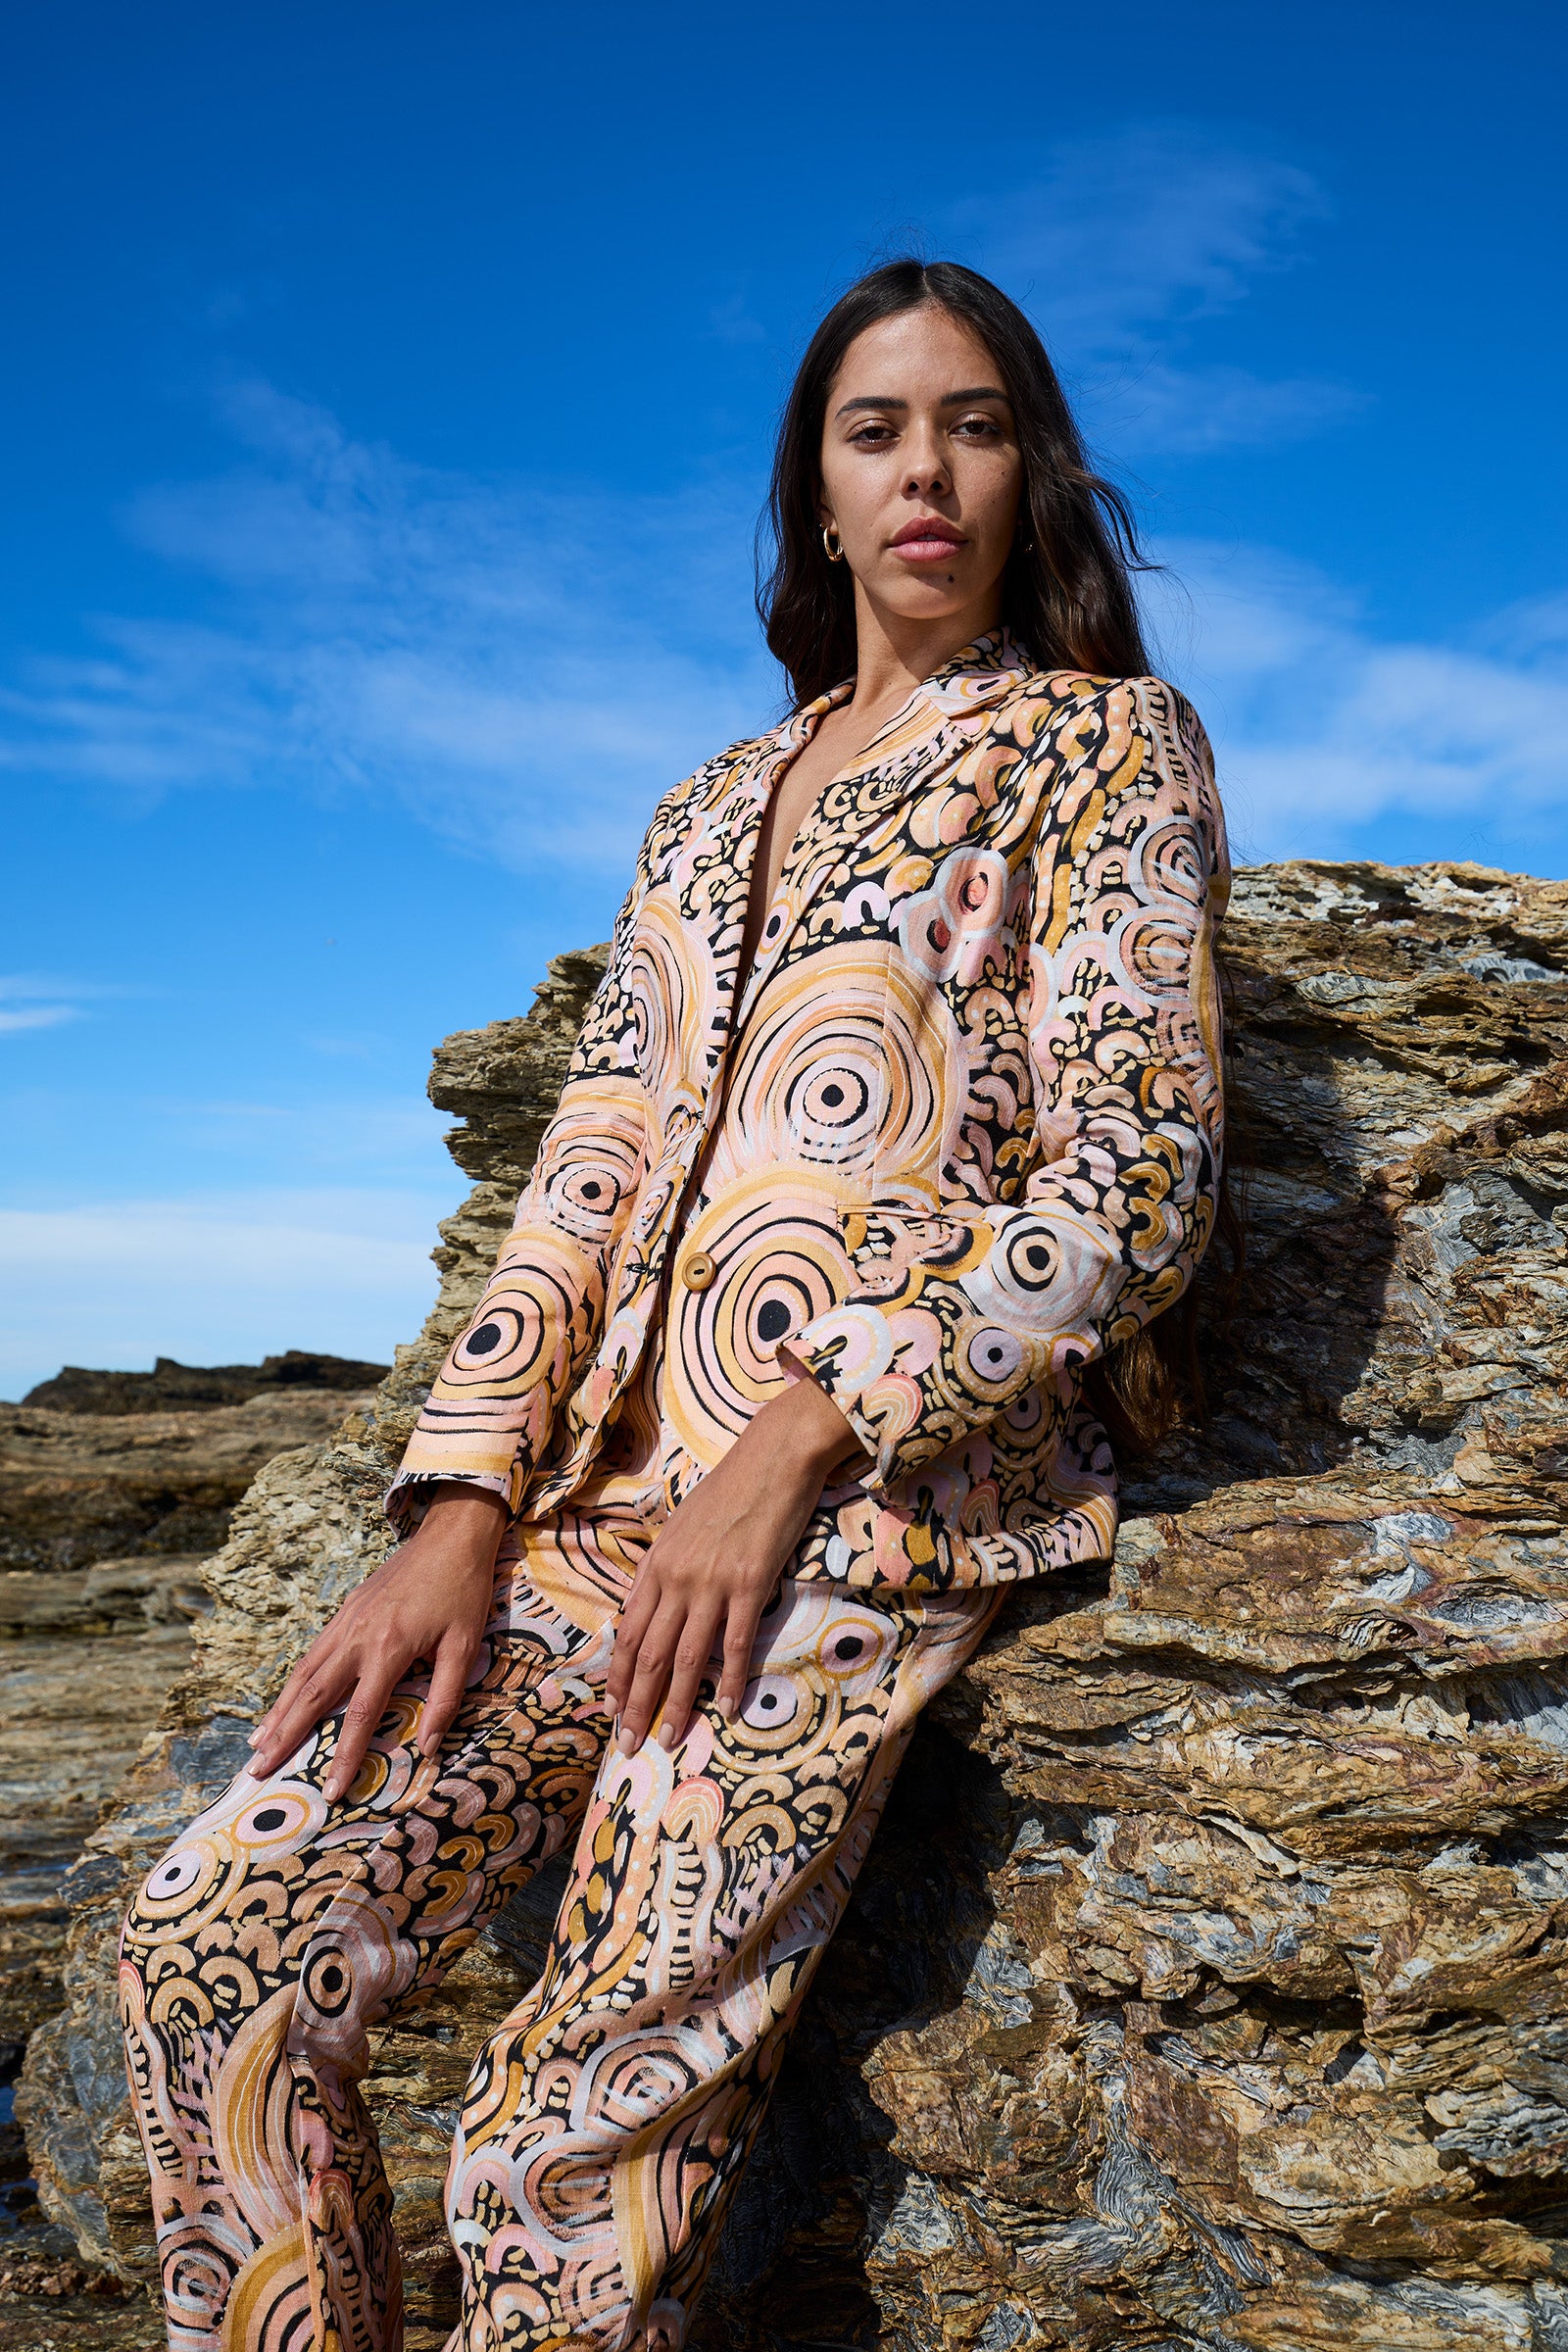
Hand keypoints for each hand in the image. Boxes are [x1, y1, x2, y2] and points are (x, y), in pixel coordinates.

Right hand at [246, 1482, 508, 1801]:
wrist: (450, 1536)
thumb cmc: (462, 1593)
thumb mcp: (465, 1647)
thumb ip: (444, 1699)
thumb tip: (428, 1748)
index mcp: (388, 1649)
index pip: (358, 1716)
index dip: (343, 1757)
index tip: (330, 1791)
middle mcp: (357, 1638)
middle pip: (312, 1697)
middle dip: (285, 1738)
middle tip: (257, 1772)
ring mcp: (345, 1622)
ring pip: (302, 1675)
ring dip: (278, 1712)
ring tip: (257, 1745)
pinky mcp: (344, 1611)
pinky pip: (311, 1655)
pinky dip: (291, 1683)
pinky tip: (283, 1702)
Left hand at [606, 1374, 860, 1755]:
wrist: (772, 1458)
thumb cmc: (729, 1488)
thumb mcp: (683, 1525)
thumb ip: (667, 1567)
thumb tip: (658, 1604)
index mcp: (656, 1564)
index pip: (627, 1632)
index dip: (618, 1676)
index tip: (613, 1708)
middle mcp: (675, 1577)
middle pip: (649, 1653)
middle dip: (636, 1704)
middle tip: (630, 1744)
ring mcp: (711, 1582)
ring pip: (686, 1657)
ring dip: (676, 1703)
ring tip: (671, 1737)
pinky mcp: (748, 1584)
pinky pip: (734, 1642)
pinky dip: (731, 1679)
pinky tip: (728, 1707)